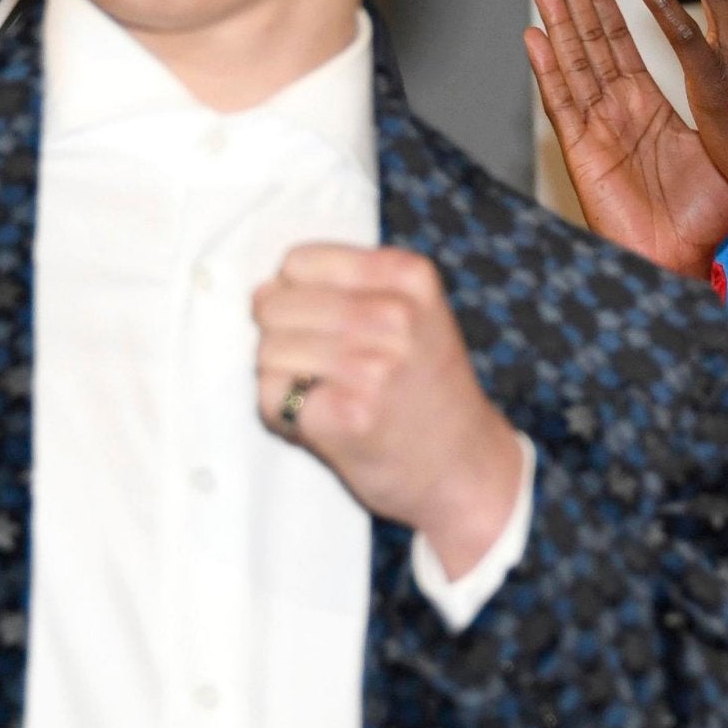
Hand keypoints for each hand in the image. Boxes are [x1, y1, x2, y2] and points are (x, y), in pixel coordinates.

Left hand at [253, 245, 524, 579]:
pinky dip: (283, 413)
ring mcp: (373, 366)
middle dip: (279, 335)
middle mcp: (394, 315)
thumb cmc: (427, 388)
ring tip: (322, 392)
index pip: (299, 262)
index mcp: (409, 276)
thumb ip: (349, 287)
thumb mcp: (415, 311)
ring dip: (281, 376)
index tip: (309, 316)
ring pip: (268, 351)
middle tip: (314, 364)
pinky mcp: (349, 415)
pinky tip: (322, 418)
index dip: (290, 291)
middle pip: (275, 305)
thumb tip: (263, 290)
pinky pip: (274, 397)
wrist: (463, 466)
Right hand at [527, 0, 727, 274]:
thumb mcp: (718, 146)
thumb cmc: (701, 219)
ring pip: (572, 63)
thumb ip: (718, 105)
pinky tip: (535, 36)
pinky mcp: (581, 151)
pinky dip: (548, 69)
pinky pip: (564, 102)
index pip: (619, 43)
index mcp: (646, 108)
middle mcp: (615, 111)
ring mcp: (595, 128)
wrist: (680, 262)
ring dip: (557, 20)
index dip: (604, 3)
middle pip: (590, 43)